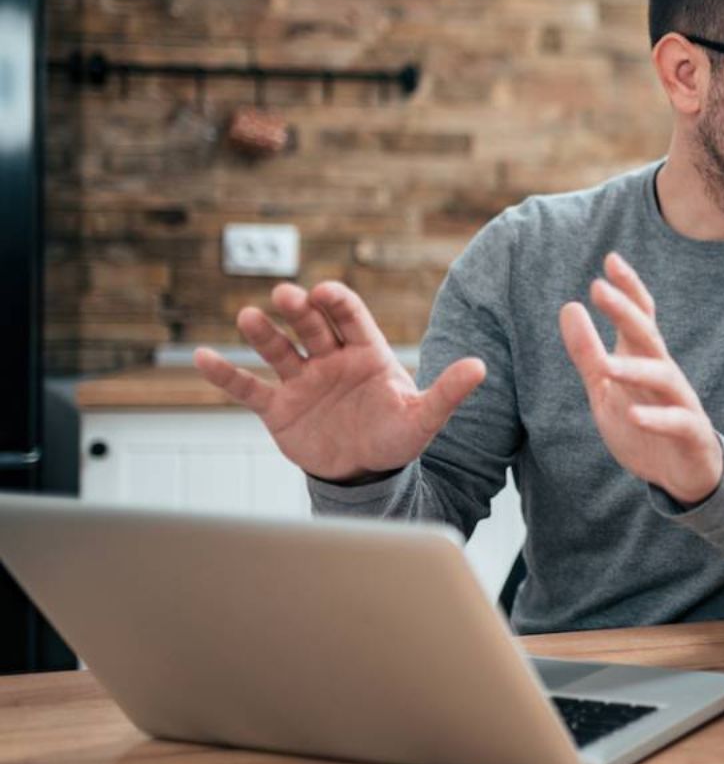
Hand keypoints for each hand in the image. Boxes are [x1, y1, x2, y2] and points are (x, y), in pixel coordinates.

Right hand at [192, 281, 485, 483]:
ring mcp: (302, 381)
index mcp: (366, 352)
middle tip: (286, 295)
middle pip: (312, 327)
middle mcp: (330, 359)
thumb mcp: (424, 418)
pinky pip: (247, 388)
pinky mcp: (278, 407)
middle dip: (299, 310)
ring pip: (278, 350)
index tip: (327, 291)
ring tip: (247, 317)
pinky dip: (225, 374)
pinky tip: (202, 357)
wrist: (366, 472)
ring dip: (262, 334)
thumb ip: (448, 391)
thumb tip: (480, 367)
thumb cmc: (396, 437)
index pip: (351, 318)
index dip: (338, 304)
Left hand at [560, 251, 722, 505]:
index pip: (640, 315)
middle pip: (648, 335)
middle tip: (599, 289)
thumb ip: (587, 352)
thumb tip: (569, 306)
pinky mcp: (690, 433)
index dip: (628, 288)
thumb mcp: (605, 389)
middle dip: (626, 311)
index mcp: (644, 358)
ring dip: (635, 368)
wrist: (684, 472)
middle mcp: (664, 372)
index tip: (610, 260)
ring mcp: (680, 401)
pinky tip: (636, 416)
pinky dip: (657, 418)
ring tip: (607, 366)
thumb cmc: (643, 424)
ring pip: (663, 376)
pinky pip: (676, 422)